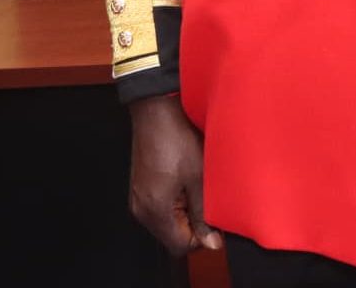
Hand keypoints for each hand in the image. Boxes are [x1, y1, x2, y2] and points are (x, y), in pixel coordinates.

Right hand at [128, 95, 220, 254]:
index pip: (180, 246)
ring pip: (170, 220)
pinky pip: (163, 205)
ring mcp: (139, 197)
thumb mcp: (199, 178)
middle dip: (195, 222)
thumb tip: (212, 243)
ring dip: (188, 209)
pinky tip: (187, 178)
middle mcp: (141, 209)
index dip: (202, 236)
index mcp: (154, 211)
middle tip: (208, 195)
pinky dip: (178, 198)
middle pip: (173, 235)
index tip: (216, 218)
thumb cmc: (177, 138)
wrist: (157, 110)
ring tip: (197, 183)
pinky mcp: (142, 186)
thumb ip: (205, 214)